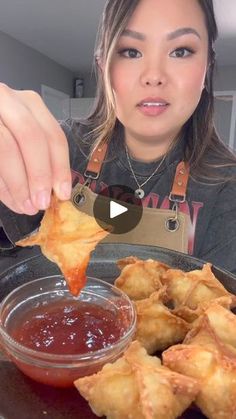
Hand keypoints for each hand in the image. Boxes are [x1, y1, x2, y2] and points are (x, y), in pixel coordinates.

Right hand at [0, 83, 71, 214]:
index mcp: (28, 104)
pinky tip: (9, 199)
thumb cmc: (4, 136)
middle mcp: (7, 99)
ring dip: (18, 184)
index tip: (62, 192)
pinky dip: (2, 185)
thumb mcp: (22, 140)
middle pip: (31, 137)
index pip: (52, 134)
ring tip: (25, 206)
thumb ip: (38, 159)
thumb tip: (55, 190)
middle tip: (42, 202)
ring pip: (6, 147)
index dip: (60, 167)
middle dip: (39, 174)